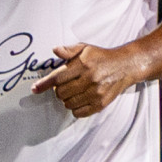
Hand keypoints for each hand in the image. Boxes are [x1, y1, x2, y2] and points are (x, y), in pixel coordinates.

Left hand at [31, 43, 145, 117]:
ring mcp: (95, 92)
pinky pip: (78, 112)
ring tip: (75, 91)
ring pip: (68, 103)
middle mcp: (89, 79)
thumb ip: (69, 50)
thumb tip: (55, 50)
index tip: (35, 89)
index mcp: (83, 64)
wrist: (126, 66)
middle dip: (59, 90)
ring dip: (67, 99)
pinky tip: (80, 99)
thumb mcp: (86, 48)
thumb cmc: (103, 57)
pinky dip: (75, 108)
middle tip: (66, 84)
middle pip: (60, 93)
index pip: (57, 77)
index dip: (44, 84)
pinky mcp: (101, 103)